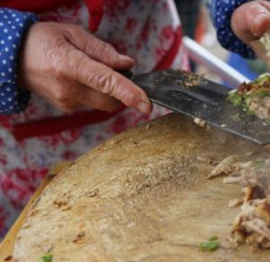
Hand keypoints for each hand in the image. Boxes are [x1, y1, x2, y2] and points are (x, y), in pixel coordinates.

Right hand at [17, 22, 151, 113]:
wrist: (11, 58)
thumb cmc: (43, 40)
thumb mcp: (72, 33)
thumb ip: (102, 50)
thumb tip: (128, 64)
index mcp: (69, 65)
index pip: (105, 82)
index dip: (129, 93)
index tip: (146, 104)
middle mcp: (67, 88)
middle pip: (110, 100)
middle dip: (120, 89)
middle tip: (113, 69)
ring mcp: (66, 101)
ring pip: (103, 103)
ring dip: (106, 90)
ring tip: (88, 71)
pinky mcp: (66, 108)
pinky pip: (91, 103)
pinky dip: (94, 93)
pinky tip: (78, 79)